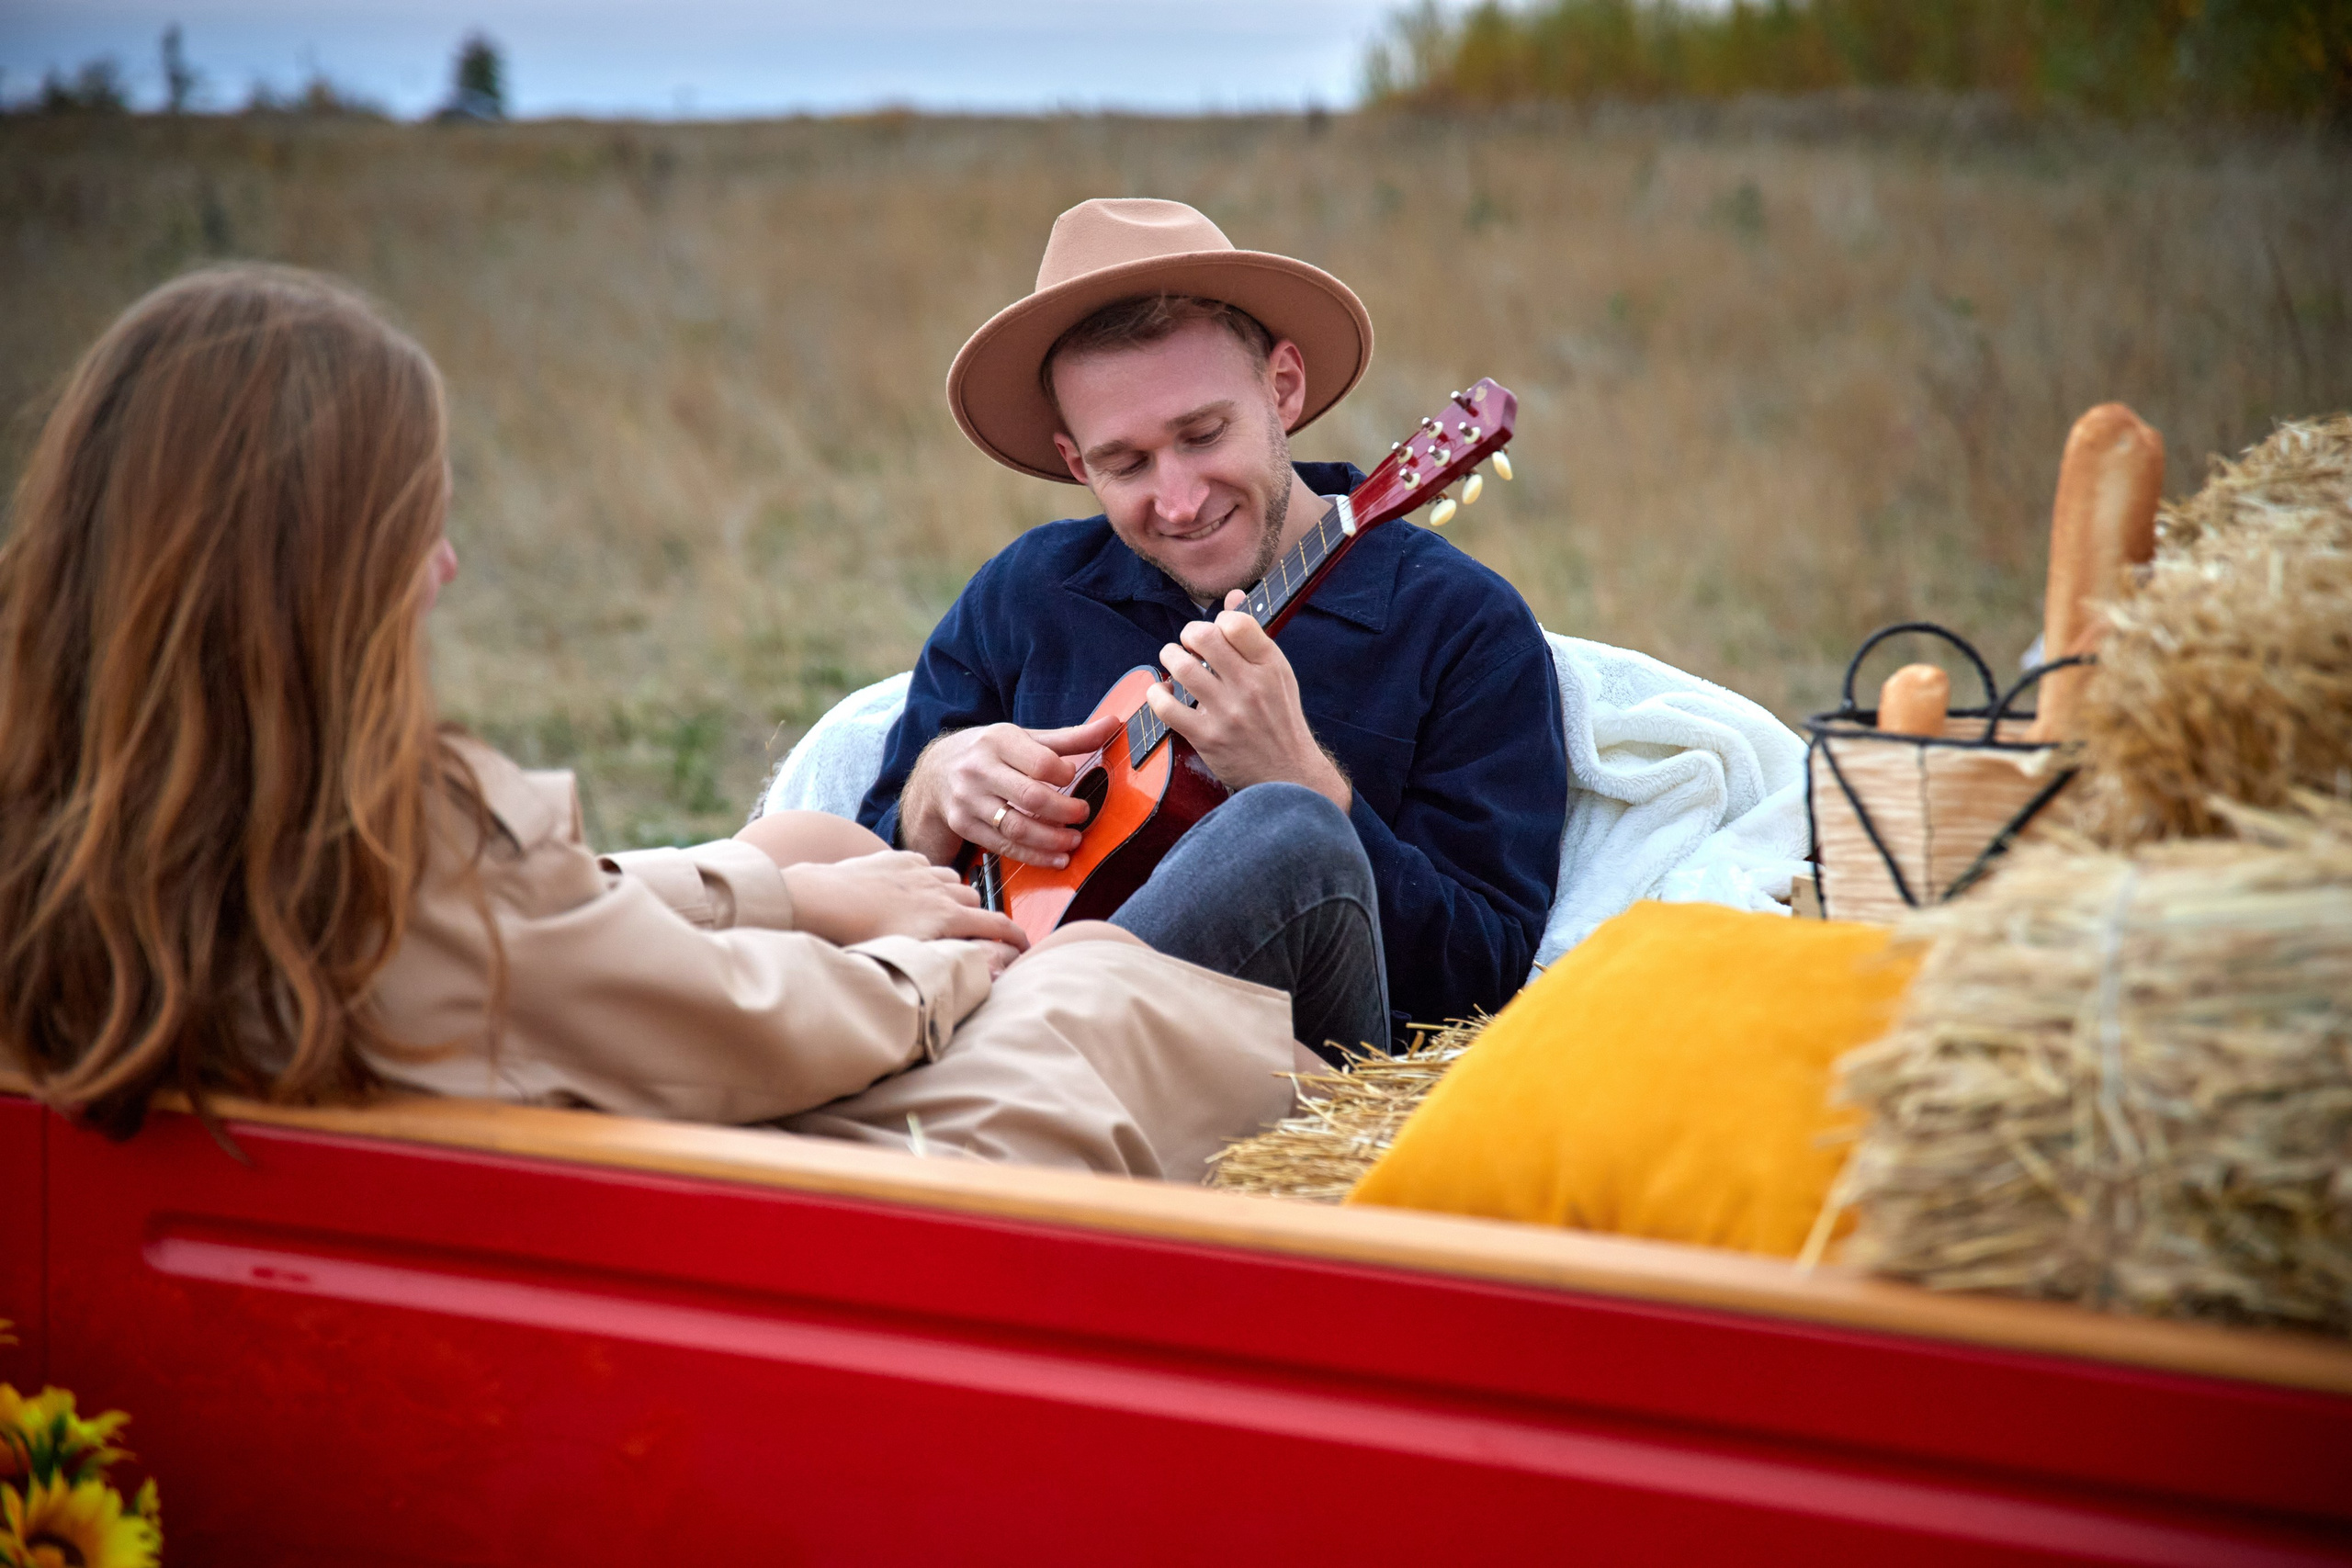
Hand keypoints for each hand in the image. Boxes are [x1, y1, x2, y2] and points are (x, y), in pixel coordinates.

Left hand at [780, 850, 1029, 950]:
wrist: (817, 899)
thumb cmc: (856, 938)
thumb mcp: (907, 960)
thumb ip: (948, 965)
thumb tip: (985, 974)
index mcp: (946, 918)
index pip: (996, 925)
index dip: (1016, 937)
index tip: (1027, 946)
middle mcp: (938, 890)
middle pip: (974, 900)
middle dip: (977, 915)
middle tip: (969, 933)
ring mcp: (917, 871)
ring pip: (952, 879)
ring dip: (953, 894)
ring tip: (939, 911)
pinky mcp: (895, 859)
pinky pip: (925, 865)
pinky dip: (927, 878)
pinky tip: (912, 890)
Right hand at [898, 713, 1121, 868]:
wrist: (936, 771)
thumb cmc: (992, 752)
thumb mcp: (1025, 738)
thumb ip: (1070, 737)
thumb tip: (1113, 724)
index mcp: (997, 741)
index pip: (1040, 762)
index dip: (1064, 773)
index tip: (1074, 777)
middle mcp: (978, 770)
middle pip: (1031, 797)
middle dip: (1064, 811)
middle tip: (1083, 814)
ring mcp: (968, 800)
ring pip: (1017, 827)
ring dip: (1052, 839)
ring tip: (1074, 840)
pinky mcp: (964, 825)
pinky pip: (1004, 846)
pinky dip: (1034, 855)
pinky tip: (1056, 858)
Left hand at [1146, 592, 1350, 810]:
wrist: (1288, 775)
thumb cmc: (1280, 719)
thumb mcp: (1278, 674)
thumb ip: (1253, 637)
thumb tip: (1232, 596)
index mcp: (1271, 665)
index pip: (1236, 622)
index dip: (1218, 621)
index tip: (1215, 633)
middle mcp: (1251, 686)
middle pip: (1204, 637)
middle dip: (1187, 635)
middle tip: (1186, 644)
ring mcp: (1228, 712)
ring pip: (1181, 668)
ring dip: (1169, 658)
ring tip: (1172, 661)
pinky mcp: (1207, 737)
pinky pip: (1166, 707)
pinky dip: (1156, 695)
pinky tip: (1161, 693)